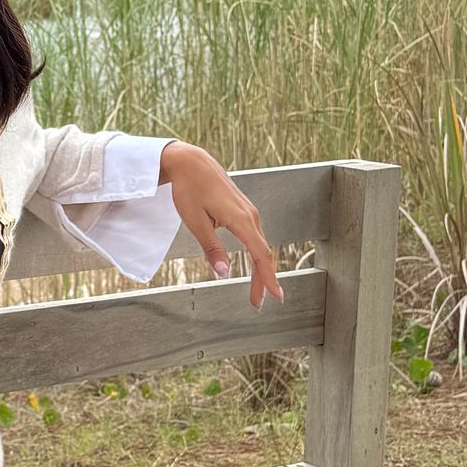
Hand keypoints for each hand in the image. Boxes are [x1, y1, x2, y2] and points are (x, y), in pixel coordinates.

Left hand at [161, 140, 283, 310]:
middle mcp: (250, 216)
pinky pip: (255, 237)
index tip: (276, 296)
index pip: (260, 254)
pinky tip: (254, 266)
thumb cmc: (189, 190)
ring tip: (256, 292)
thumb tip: (224, 273)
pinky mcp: (244, 211)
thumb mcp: (195, 222)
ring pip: (259, 246)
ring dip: (259, 270)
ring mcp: (249, 212)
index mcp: (240, 219)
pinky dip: (256, 255)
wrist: (191, 163)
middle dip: (262, 280)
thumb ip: (211, 248)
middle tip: (258, 304)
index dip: (268, 277)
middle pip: (262, 254)